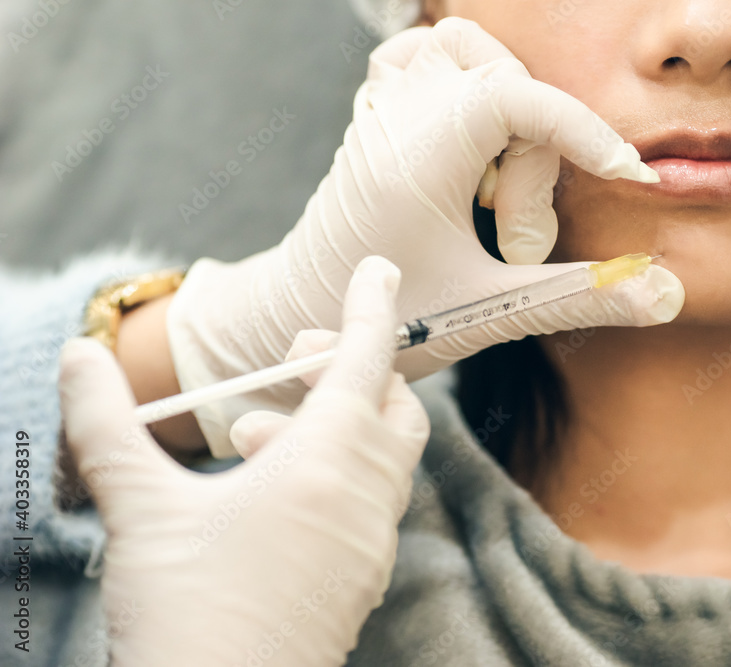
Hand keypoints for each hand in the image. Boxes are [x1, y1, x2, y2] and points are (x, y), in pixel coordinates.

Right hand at [59, 256, 428, 666]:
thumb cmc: (185, 614)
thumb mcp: (140, 509)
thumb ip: (108, 425)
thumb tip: (78, 356)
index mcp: (325, 466)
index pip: (366, 361)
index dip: (372, 307)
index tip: (380, 267)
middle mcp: (364, 499)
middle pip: (393, 405)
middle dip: (348, 368)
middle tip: (288, 362)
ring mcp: (371, 542)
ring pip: (382, 453)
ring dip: (330, 424)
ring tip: (250, 440)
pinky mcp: (362, 576)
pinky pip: (368, 499)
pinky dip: (333, 473)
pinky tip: (267, 494)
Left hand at [166, 17, 683, 455]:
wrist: (301, 315)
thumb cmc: (388, 319)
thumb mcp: (487, 314)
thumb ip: (576, 299)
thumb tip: (663, 295)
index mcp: (418, 160)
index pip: (514, 98)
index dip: (581, 128)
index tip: (624, 173)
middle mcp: (396, 119)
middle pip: (502, 81)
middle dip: (533, 155)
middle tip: (514, 237)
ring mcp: (381, 108)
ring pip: (464, 48)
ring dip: (504, 107)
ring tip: (494, 189)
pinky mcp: (377, 111)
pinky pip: (425, 54)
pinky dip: (464, 83)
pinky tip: (472, 148)